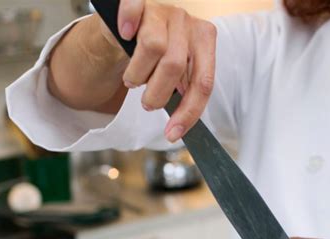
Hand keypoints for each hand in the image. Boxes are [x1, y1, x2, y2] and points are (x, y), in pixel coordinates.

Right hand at [104, 0, 216, 140]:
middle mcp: (187, 22)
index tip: (172, 134)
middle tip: (148, 103)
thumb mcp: (178, 78)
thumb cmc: (158, 60)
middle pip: (175, 66)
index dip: (187, 113)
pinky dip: (127, 24)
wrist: (133, 33)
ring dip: (137, 74)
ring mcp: (162, 10)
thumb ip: (185, 95)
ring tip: (133, 79)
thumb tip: (179, 130)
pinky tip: (125, 34)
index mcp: (204, 41)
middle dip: (157, 95)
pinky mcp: (139, 3)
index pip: (202, 83)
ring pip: (152, 46)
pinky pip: (132, 9)